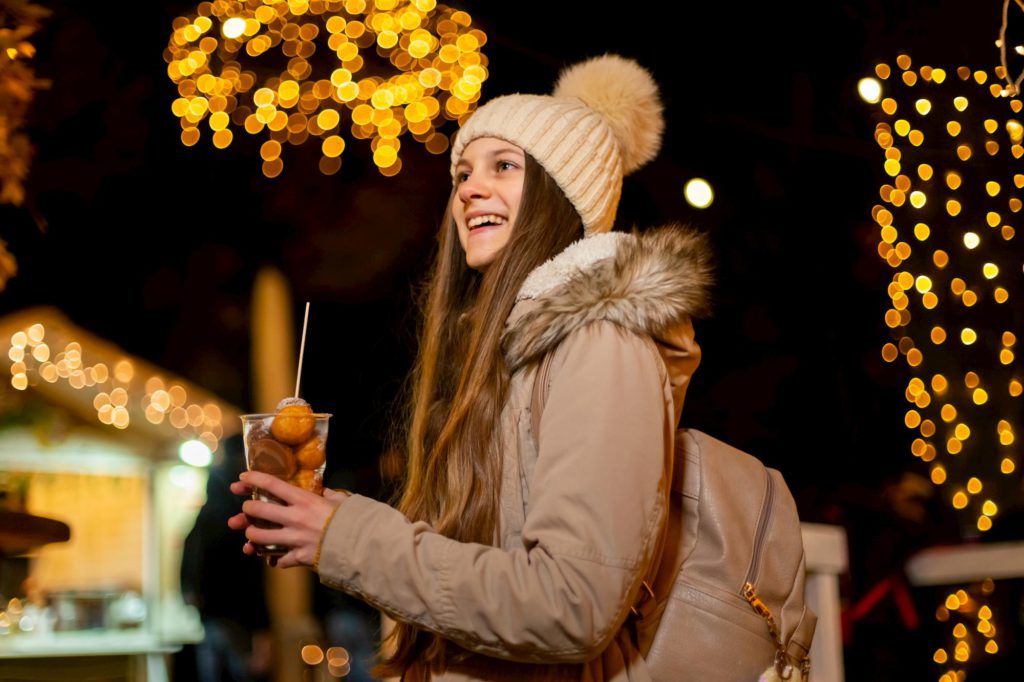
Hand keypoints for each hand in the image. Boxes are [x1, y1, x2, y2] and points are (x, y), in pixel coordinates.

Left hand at [228, 471, 348, 568]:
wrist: (361, 545)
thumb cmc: (353, 519)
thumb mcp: (342, 500)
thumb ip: (331, 495)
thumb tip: (327, 492)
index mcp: (305, 500)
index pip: (272, 485)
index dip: (254, 479)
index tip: (242, 478)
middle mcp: (295, 518)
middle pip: (258, 510)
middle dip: (247, 509)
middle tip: (246, 508)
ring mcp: (294, 539)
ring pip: (260, 537)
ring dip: (252, 535)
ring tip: (251, 534)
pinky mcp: (298, 557)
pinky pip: (279, 560)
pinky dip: (276, 560)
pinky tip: (276, 559)